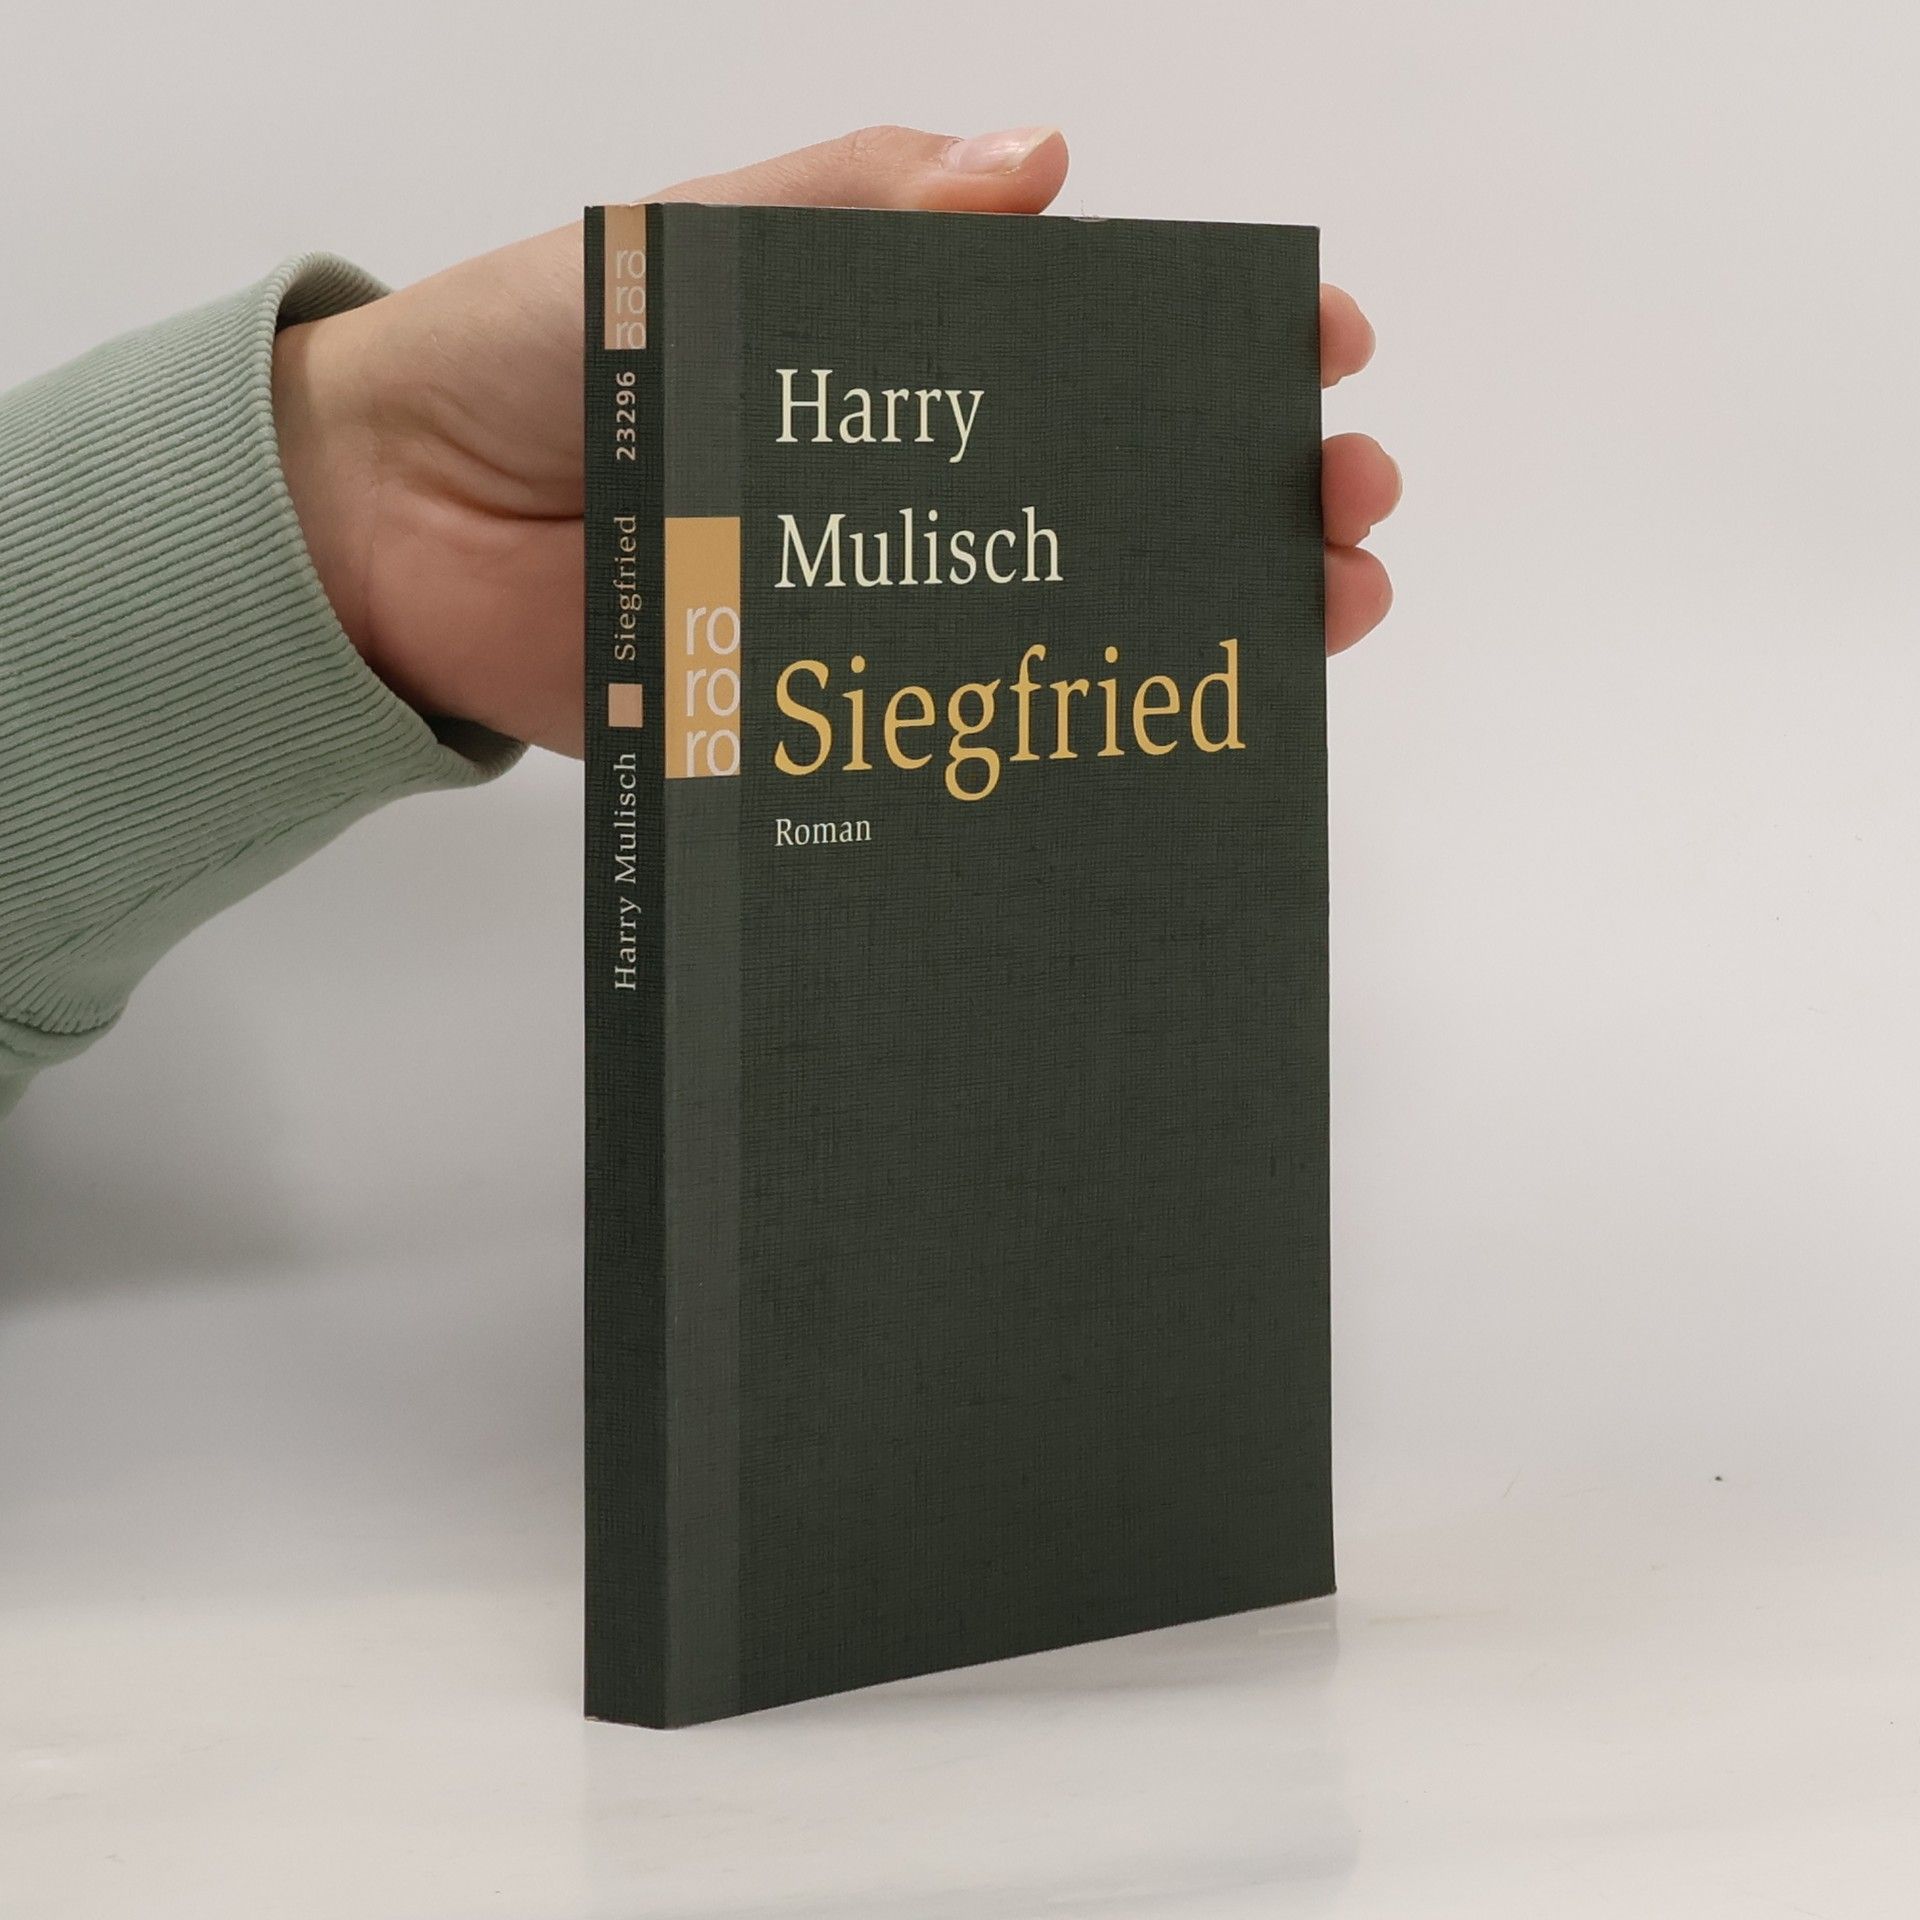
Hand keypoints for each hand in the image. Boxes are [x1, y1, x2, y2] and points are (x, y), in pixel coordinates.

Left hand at [273, 125, 1398, 757]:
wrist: (389, 526)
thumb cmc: (528, 353)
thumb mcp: (695, 247)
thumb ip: (853, 214)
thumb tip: (1038, 169)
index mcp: (898, 352)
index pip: (1095, 343)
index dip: (1212, 343)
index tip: (1314, 348)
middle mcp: (912, 484)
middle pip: (1118, 488)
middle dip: (1250, 488)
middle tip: (1342, 499)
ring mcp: (880, 605)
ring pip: (1070, 616)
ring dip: (1200, 615)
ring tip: (1309, 614)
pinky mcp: (826, 711)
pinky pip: (957, 727)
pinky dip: (1057, 734)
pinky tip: (1158, 741)